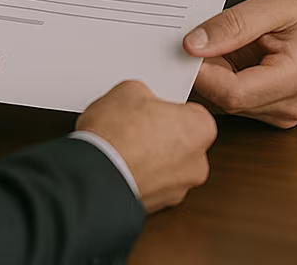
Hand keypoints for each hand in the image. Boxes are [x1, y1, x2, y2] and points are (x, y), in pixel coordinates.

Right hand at [76, 80, 215, 212]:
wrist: (95, 177)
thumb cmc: (117, 136)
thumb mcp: (129, 90)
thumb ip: (145, 94)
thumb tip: (138, 100)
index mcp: (201, 128)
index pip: (190, 111)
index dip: (166, 107)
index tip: (151, 106)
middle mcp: (197, 163)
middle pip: (181, 142)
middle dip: (160, 134)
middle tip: (135, 124)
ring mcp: (178, 189)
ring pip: (166, 167)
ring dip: (149, 158)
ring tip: (122, 146)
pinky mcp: (157, 206)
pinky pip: (151, 185)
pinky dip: (138, 176)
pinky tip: (118, 164)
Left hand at [183, 0, 296, 127]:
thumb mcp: (278, 4)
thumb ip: (234, 23)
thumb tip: (195, 44)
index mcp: (296, 77)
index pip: (232, 93)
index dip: (202, 73)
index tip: (186, 50)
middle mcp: (291, 106)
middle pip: (227, 102)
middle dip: (207, 73)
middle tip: (200, 42)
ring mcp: (284, 116)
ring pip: (229, 105)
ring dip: (218, 78)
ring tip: (225, 47)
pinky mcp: (277, 115)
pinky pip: (239, 104)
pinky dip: (228, 83)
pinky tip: (234, 61)